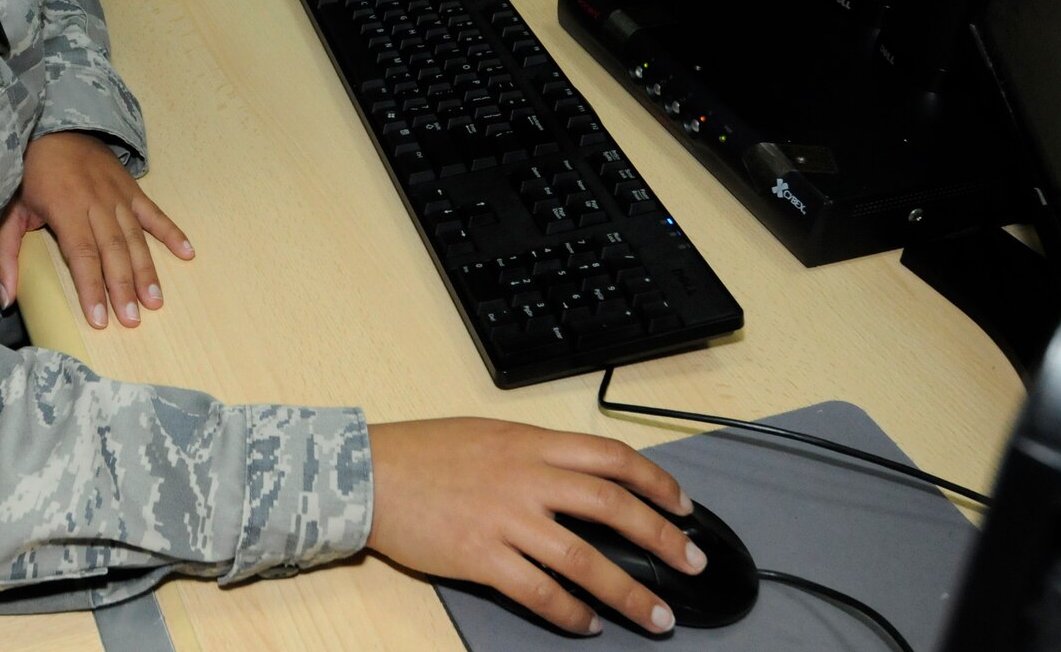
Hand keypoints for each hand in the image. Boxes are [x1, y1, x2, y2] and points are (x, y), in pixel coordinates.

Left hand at [0, 131, 193, 328]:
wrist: (53, 126)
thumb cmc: (27, 173)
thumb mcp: (7, 211)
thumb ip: (4, 255)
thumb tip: (6, 299)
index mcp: (66, 208)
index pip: (83, 255)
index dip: (92, 288)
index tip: (100, 319)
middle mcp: (97, 202)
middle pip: (114, 250)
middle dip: (124, 287)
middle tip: (133, 320)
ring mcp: (118, 195)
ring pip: (136, 237)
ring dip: (147, 269)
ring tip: (156, 300)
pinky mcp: (131, 188)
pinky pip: (154, 213)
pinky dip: (172, 232)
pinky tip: (188, 253)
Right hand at [366, 418, 702, 635]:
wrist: (368, 473)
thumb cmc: (424, 452)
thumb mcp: (489, 435)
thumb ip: (535, 454)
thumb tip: (579, 479)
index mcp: (531, 442)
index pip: (611, 457)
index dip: (656, 483)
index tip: (683, 506)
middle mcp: (526, 477)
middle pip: (612, 506)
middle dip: (663, 538)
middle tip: (692, 564)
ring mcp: (505, 518)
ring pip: (584, 558)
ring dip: (627, 592)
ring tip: (655, 616)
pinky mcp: (481, 556)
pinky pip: (539, 591)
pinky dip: (570, 613)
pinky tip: (587, 625)